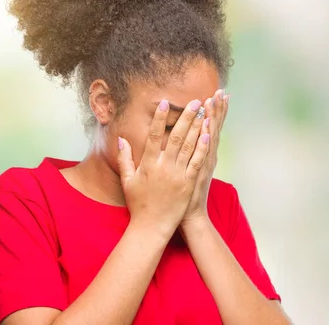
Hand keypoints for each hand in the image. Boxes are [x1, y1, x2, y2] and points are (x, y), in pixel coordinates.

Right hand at [117, 99, 209, 235]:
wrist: (151, 227)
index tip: (165, 103)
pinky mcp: (188, 183)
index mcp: (148, 164)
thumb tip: (121, 139)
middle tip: (194, 101)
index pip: (154, 136)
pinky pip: (197, 162)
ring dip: (197, 127)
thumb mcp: (127, 181)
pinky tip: (208, 134)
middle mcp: (164, 167)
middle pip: (176, 137)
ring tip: (204, 112)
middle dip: (186, 117)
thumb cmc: (138, 204)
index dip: (160, 118)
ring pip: (189, 147)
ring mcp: (177, 175)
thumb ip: (125, 158)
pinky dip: (202, 148)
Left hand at [182, 89, 228, 224]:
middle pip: (214, 127)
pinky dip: (207, 140)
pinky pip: (204, 152)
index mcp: (204, 154)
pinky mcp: (200, 172)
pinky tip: (209, 126)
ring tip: (216, 100)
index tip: (217, 94)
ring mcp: (205, 163)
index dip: (215, 111)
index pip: (211, 127)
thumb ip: (186, 154)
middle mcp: (208, 156)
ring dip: (214, 118)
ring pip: (211, 136)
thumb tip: (184, 139)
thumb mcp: (188, 170)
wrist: (190, 216)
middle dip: (217, 109)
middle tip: (222, 91)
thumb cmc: (184, 195)